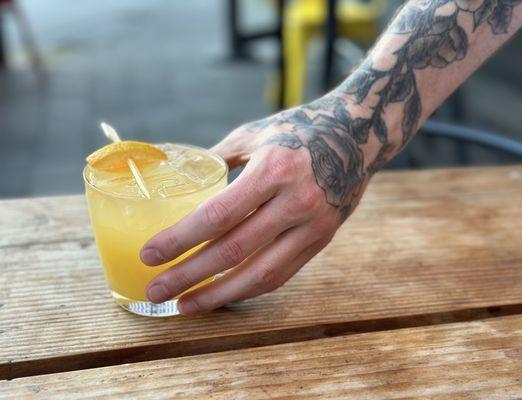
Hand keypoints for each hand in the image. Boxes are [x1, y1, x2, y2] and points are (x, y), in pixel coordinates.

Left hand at [140, 94, 387, 315]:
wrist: (356, 138)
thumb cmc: (299, 131)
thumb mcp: (255, 135)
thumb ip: (218, 160)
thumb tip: (180, 182)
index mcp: (273, 169)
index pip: (218, 215)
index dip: (181, 239)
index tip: (150, 254)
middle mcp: (295, 202)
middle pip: (234, 251)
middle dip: (189, 275)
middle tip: (156, 289)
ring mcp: (313, 226)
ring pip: (259, 274)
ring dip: (217, 295)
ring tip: (184, 305)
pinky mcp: (321, 241)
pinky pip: (281, 274)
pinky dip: (248, 289)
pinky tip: (223, 294)